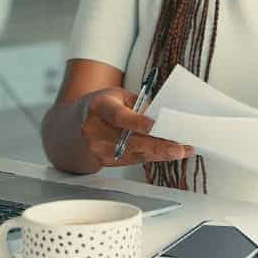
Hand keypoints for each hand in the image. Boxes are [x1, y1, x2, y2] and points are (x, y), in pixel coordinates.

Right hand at [76, 87, 193, 168]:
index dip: (137, 122)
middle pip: (129, 141)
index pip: (118, 117)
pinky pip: (133, 160)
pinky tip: (169, 153)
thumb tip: (165, 117)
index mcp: (98, 107)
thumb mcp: (118, 96)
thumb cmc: (102, 106)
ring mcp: (98, 149)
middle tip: (178, 148)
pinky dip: (153, 156)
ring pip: (134, 154)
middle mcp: (94, 131)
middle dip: (157, 145)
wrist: (75, 125)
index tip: (155, 125)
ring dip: (160, 153)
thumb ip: (139, 105)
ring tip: (182, 150)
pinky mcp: (105, 161)